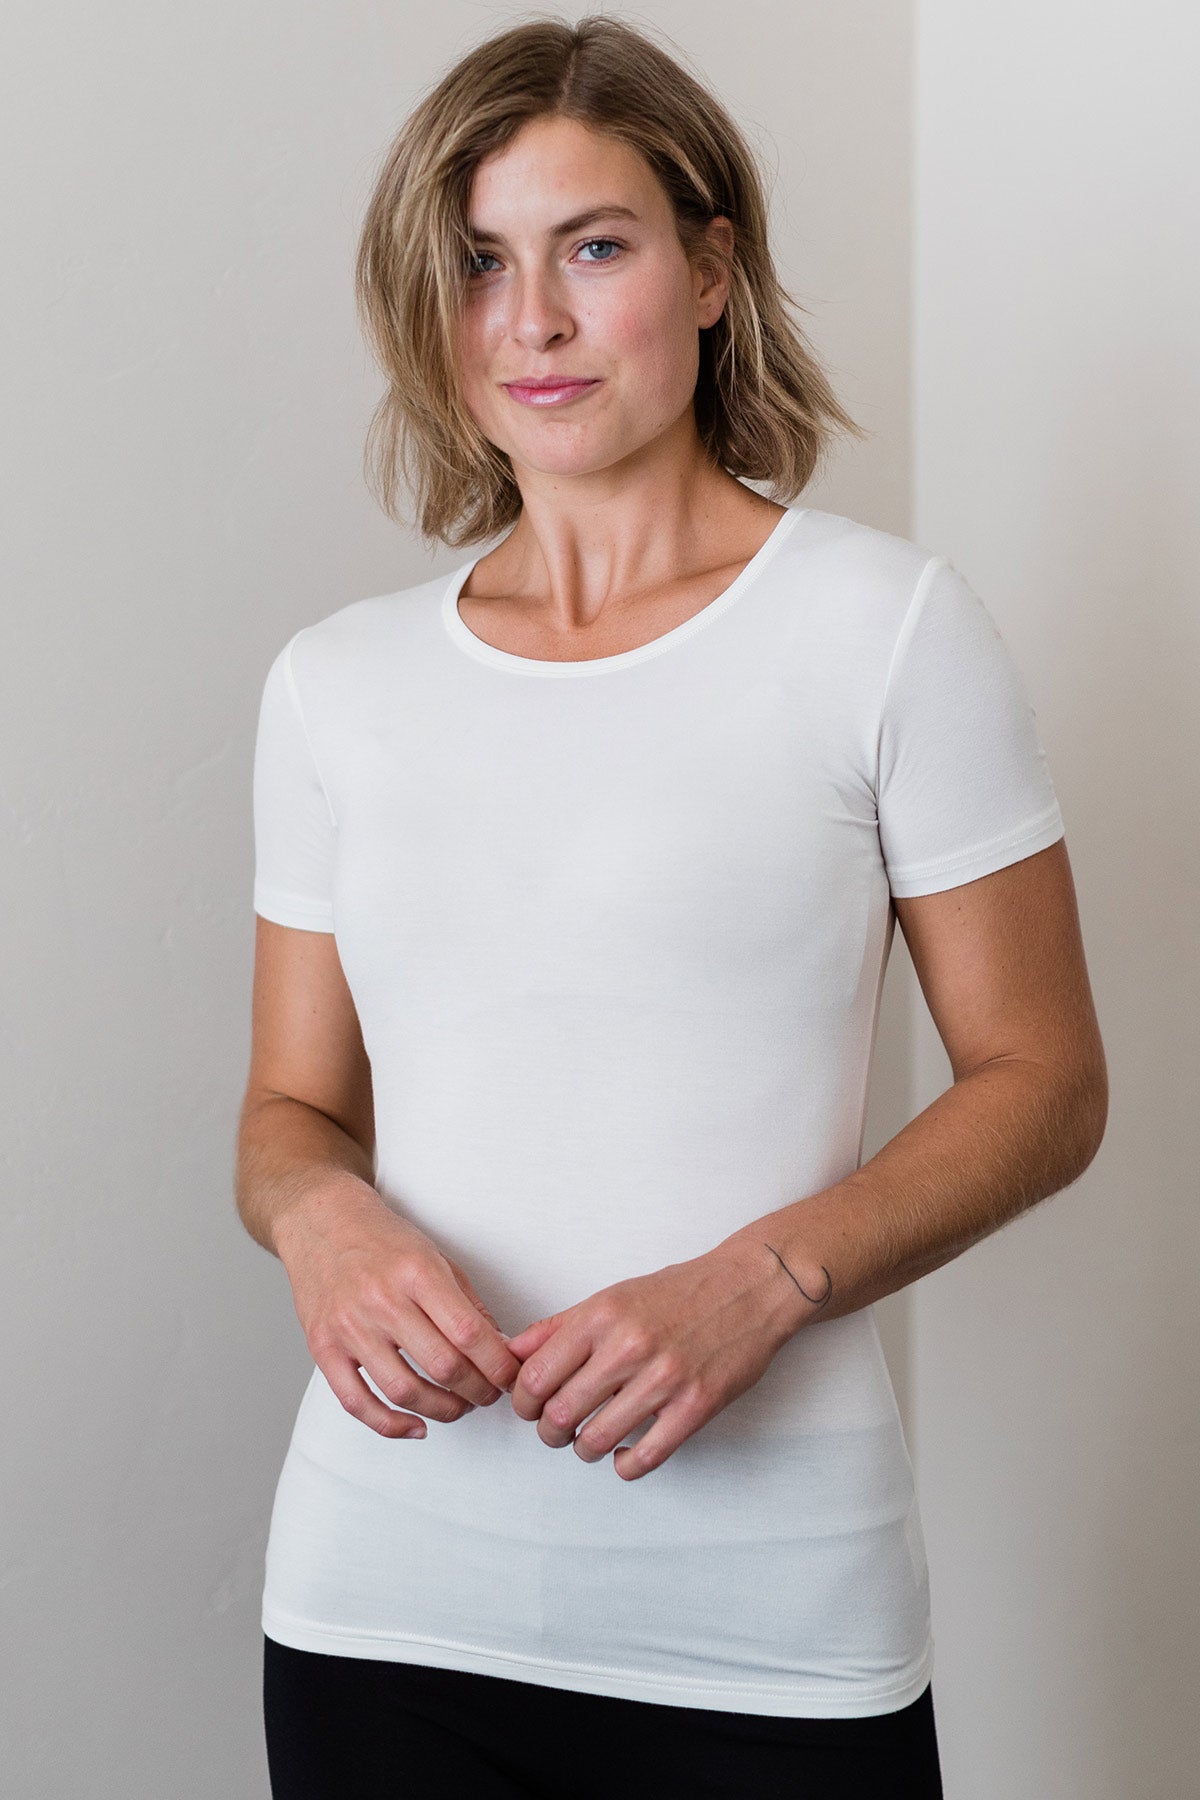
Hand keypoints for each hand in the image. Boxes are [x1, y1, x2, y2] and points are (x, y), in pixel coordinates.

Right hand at [277, 1180, 520, 1439]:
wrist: (321, 1222)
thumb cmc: (382, 1239)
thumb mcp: (436, 1257)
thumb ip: (468, 1305)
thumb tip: (499, 1350)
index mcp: (417, 1273)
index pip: (468, 1333)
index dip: (497, 1365)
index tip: (510, 1377)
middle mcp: (381, 1300)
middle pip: (442, 1366)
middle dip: (477, 1391)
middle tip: (489, 1394)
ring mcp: (349, 1326)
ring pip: (404, 1391)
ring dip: (442, 1410)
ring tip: (459, 1407)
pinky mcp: (323, 1347)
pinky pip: (356, 1402)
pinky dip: (390, 1425)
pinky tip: (415, 1425)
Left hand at [502, 1239, 811, 1480]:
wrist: (750, 1287)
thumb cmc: (680, 1292)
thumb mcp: (612, 1296)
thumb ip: (560, 1326)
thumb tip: (514, 1354)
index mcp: (601, 1316)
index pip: (533, 1376)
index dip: (521, 1402)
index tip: (528, 1407)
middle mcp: (628, 1346)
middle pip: (558, 1414)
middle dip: (548, 1432)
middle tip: (555, 1430)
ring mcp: (664, 1378)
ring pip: (595, 1441)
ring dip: (584, 1450)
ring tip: (589, 1441)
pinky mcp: (695, 1406)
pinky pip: (645, 1457)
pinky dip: (625, 1467)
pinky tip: (624, 1456)